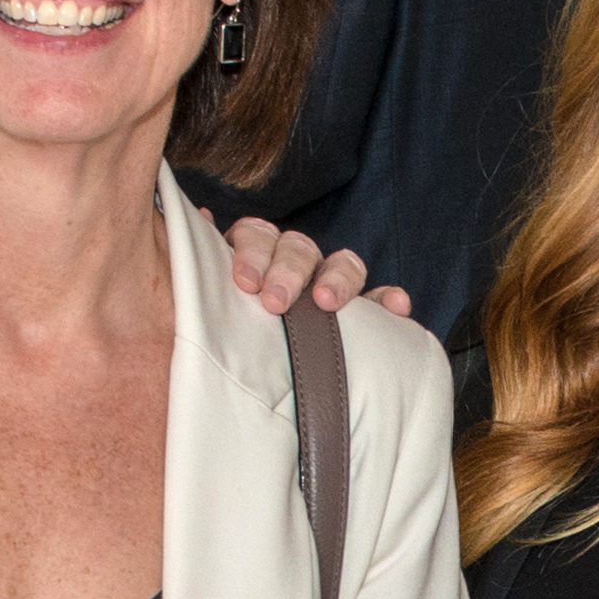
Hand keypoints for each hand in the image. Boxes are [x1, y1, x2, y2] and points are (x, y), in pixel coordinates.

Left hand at [220, 216, 413, 319]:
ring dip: (338, 278)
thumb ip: (205, 267)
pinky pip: (380, 299)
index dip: (252, 253)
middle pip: (299, 248)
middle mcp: (295, 263)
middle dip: (288, 271)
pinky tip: (396, 307)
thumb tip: (202, 217)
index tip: (245, 283)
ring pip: (342, 264)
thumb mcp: (208, 301)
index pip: (258, 236)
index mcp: (256, 255)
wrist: (250, 381)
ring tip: (328, 302)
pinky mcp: (362, 312)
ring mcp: (330, 284)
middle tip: (275, 302)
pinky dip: (388, 300)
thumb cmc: (225, 335)